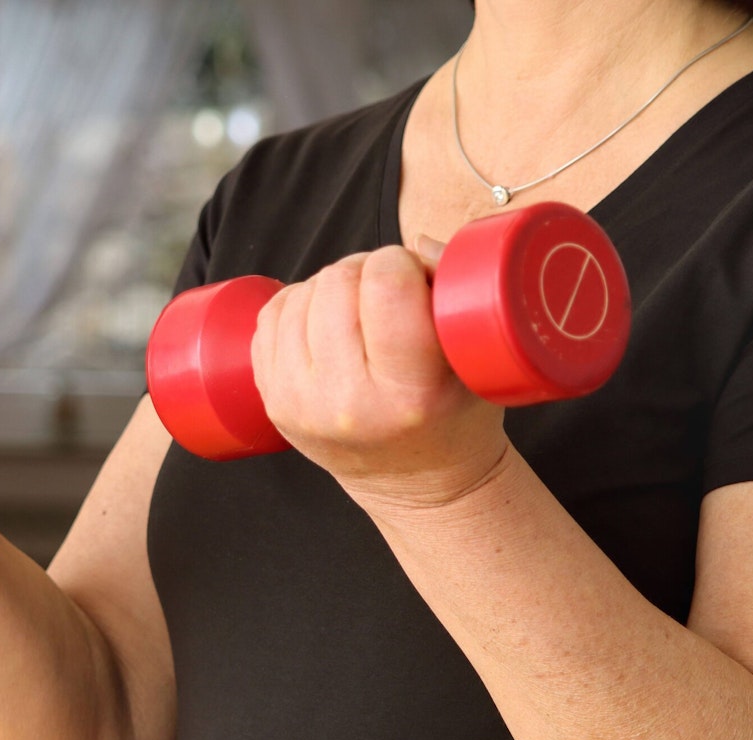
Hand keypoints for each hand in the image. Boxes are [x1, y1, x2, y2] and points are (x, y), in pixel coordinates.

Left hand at [249, 241, 508, 510]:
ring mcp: (299, 403)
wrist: (415, 482)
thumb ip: (460, 292)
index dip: (400, 263)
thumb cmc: (456, 415)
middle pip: (337, 282)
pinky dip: (300, 304)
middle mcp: (345, 402)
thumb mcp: (481, 360)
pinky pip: (271, 315)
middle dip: (367, 270)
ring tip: (363, 310)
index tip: (415, 278)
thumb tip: (415, 245)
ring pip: (302, 293)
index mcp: (409, 395)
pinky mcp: (272, 399)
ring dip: (332, 286)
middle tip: (390, 292)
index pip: (385, 286)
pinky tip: (328, 321)